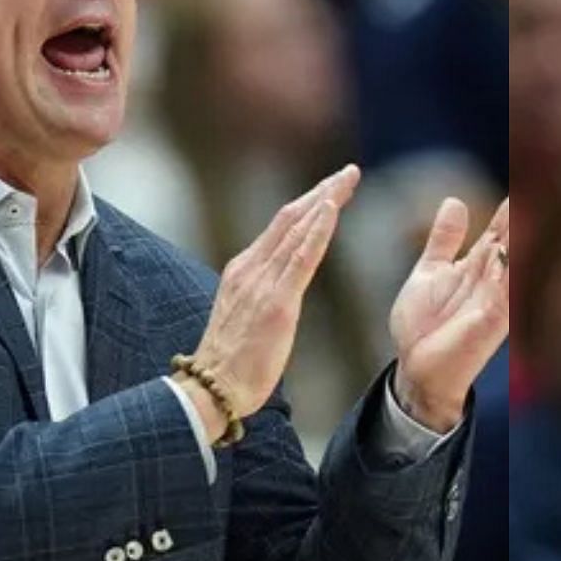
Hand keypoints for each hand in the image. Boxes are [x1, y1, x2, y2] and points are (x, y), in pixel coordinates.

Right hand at [186, 165, 358, 422]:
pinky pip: (301, 258)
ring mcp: (262, 283)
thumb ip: (262, 293)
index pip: (280, 226)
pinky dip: (317, 229)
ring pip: (297, 229)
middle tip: (349, 172)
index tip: (331, 188)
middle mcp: (250, 268)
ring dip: (325, 200)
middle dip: (321, 191)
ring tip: (346, 180)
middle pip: (290, 217)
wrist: (211, 389)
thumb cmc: (231, 362)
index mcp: (243, 270)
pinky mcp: (276, 303)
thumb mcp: (245, 314)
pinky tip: (331, 209)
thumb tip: (282, 284)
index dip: (308, 203)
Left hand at [390, 196, 509, 431]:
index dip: (508, 205)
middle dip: (520, 214)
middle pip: (511, 241)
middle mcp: (491, 281)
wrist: (415, 369)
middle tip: (534, 182)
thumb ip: (443, 240)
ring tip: (524, 208)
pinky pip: (501, 298)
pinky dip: (505, 277)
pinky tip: (505, 255)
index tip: (522, 175)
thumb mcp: (429, 272)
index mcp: (477, 266)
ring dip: (518, 239)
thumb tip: (454, 200)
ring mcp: (494, 303)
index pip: (498, 228)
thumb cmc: (424, 326)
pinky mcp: (489, 325)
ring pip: (511, 265)